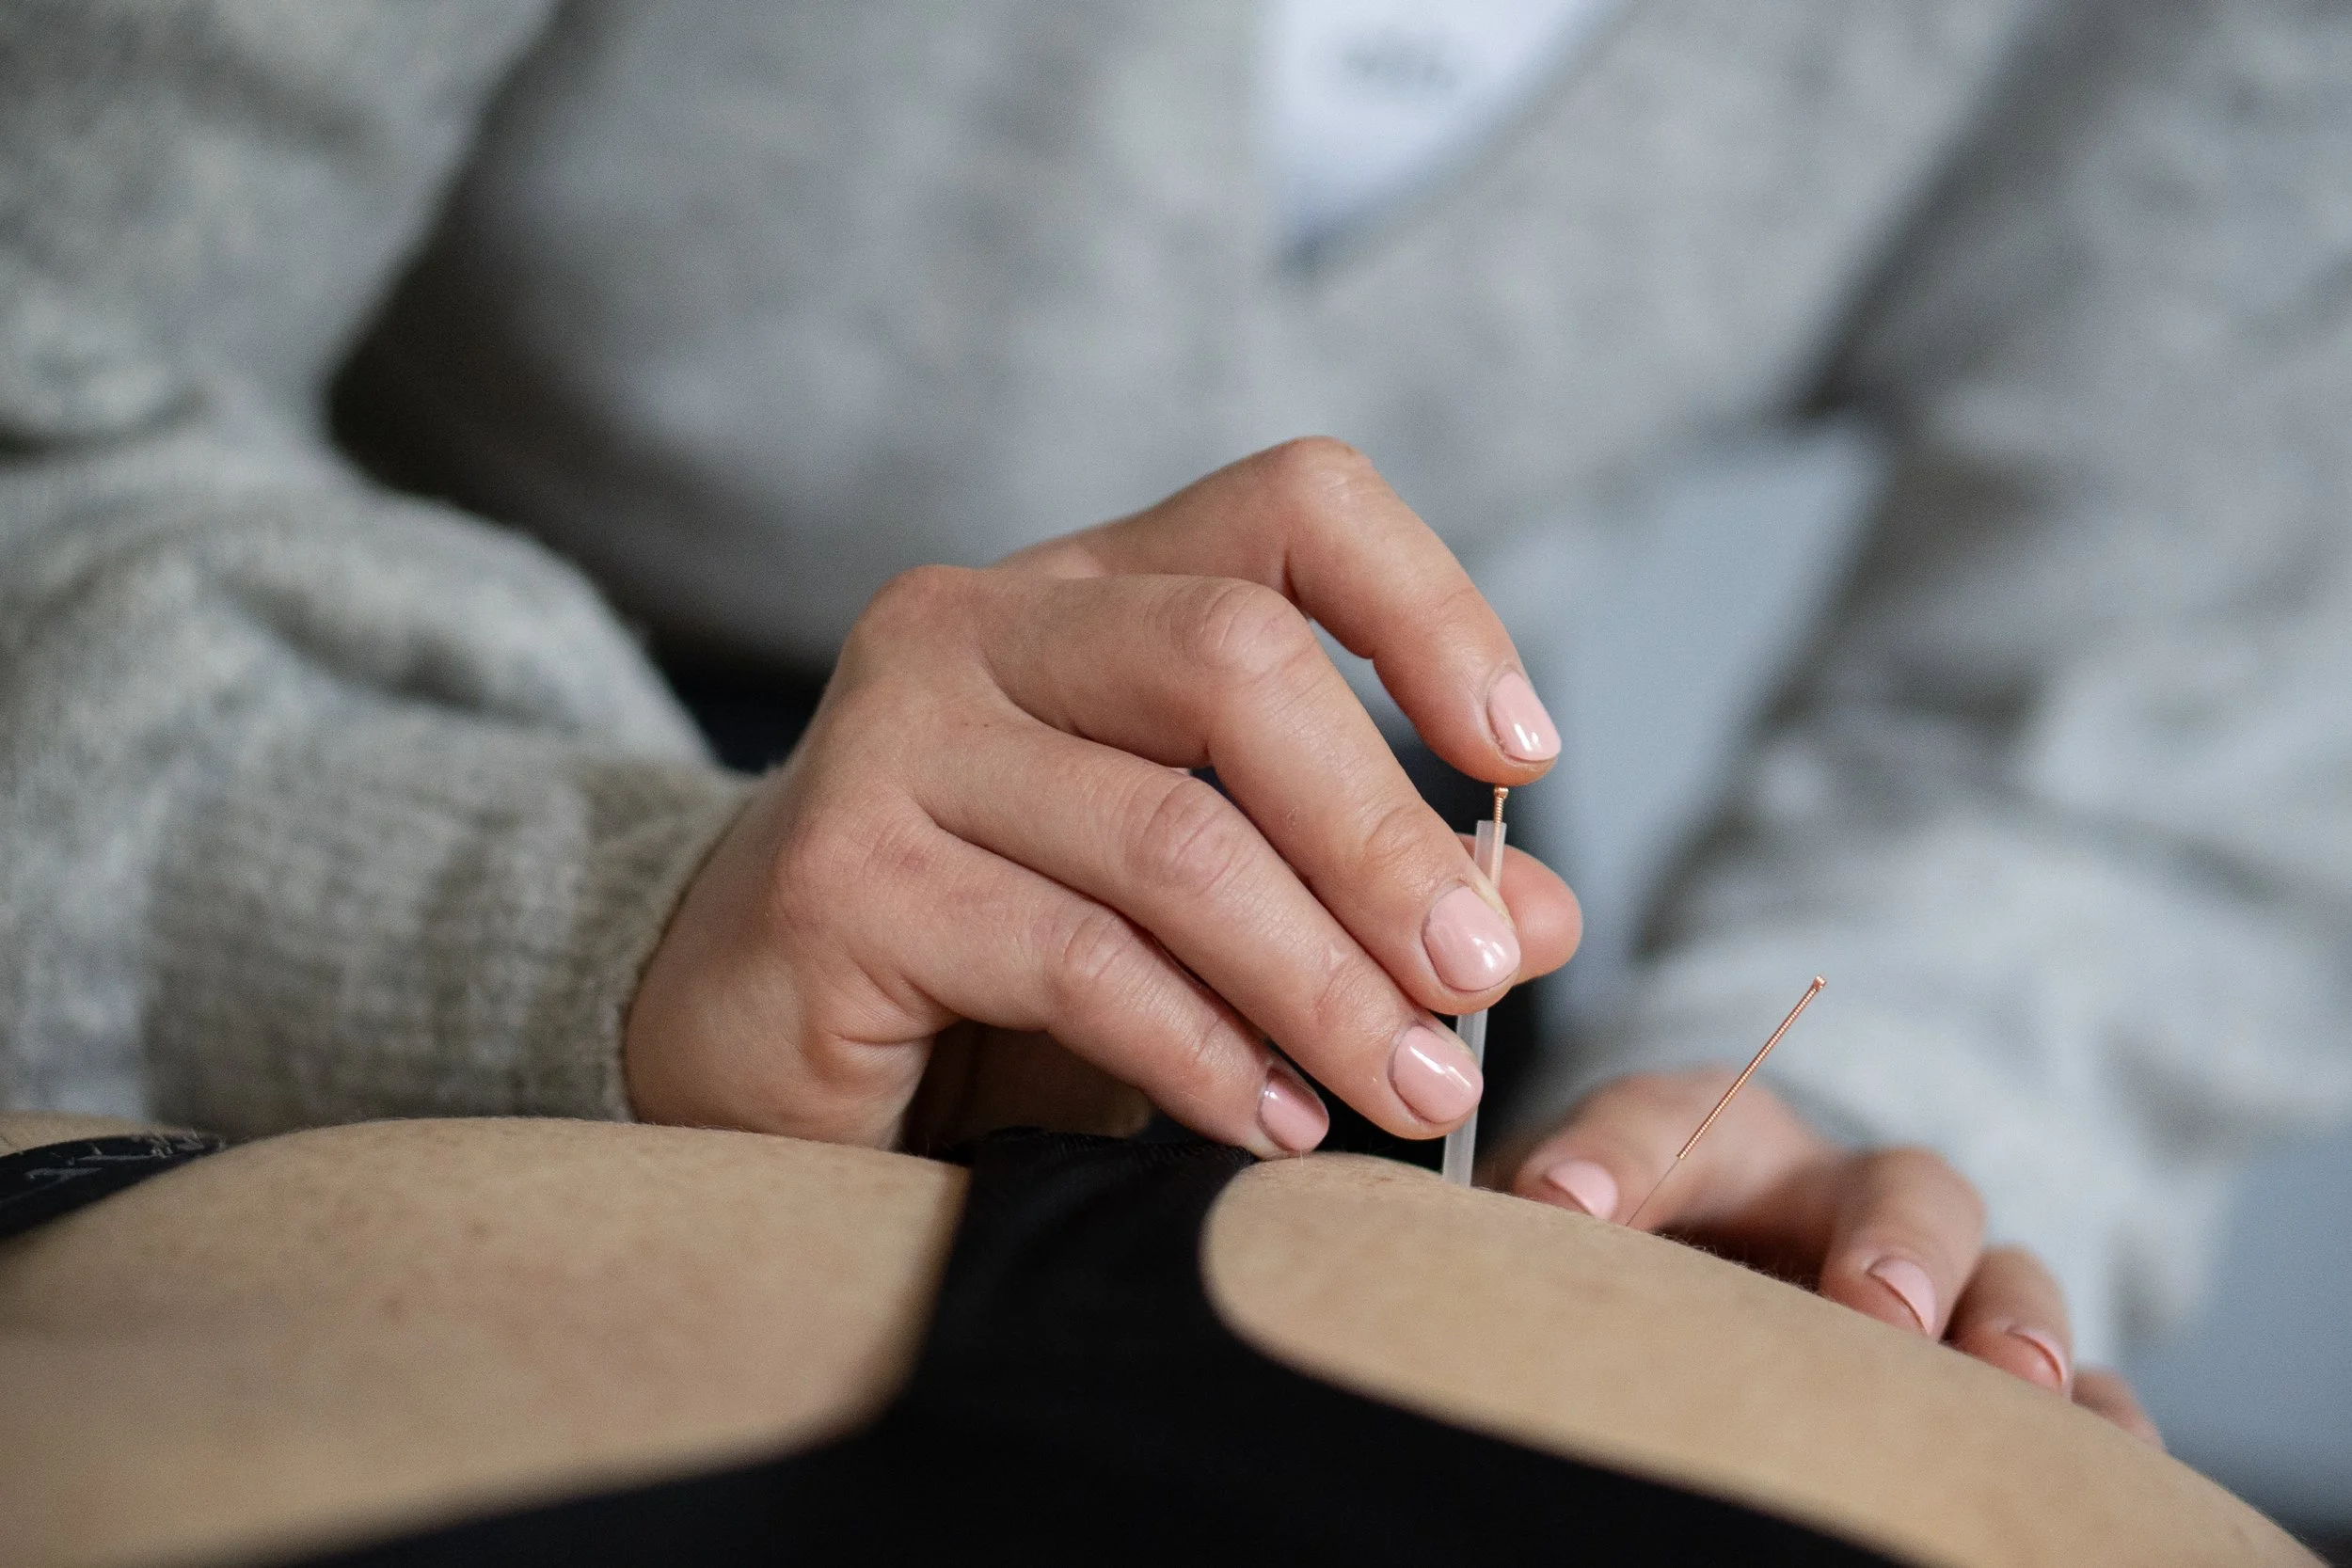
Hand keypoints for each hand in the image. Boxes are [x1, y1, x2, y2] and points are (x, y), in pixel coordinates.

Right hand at [625, 439, 1581, 1153]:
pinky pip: (1075, 959)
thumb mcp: (1199, 898)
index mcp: (1089, 588)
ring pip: (1167, 834)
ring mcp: (894, 738)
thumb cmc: (993, 949)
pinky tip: (1267, 1121)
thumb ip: (1363, 887)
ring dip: (1319, 980)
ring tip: (1407, 1087)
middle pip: (1234, 661)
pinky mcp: (841, 877)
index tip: (1520, 757)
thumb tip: (1539, 918)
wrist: (741, 1022)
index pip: (1292, 504)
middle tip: (1480, 982)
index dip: (1429, 610)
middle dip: (1385, 839)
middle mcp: (981, 624)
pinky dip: (1201, 1052)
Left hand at [1504, 1070, 2162, 1445]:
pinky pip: (2080, 1383)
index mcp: (1709, 1137)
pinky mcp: (1998, 1359)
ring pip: (2008, 1267)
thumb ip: (1520, 1240)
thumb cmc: (1624, 1250)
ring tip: (2008, 1379)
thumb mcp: (1567, 1222)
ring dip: (2010, 1319)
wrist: (1734, 1260)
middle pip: (1893, 1182)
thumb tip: (1437, 1273)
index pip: (1664, 1116)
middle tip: (1872, 1304)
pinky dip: (2093, 1415)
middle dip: (1889, 1240)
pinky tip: (2092, 1453)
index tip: (1561, 1201)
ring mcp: (1942, 1273)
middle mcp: (1839, 1193)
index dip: (1618, 1152)